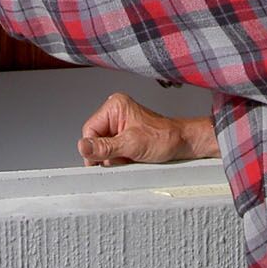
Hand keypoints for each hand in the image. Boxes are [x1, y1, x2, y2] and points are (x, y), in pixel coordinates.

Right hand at [77, 93, 215, 166]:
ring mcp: (120, 125)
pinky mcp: (124, 135)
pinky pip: (112, 151)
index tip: (103, 160)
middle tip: (123, 157)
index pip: (89, 130)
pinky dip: (119, 158)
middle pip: (95, 140)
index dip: (93, 148)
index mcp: (114, 107)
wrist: (183, 143)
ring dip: (113, 158)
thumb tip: (83, 147)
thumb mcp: (131, 145)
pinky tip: (131, 158)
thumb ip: (105, 147)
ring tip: (130, 157)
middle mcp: (115, 113)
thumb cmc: (164, 138)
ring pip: (103, 148)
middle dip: (106, 154)